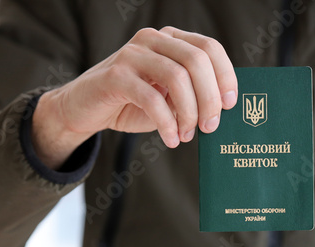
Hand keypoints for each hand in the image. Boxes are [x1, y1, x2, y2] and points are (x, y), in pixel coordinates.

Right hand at [33, 26, 237, 168]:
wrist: (84, 109)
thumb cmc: (131, 104)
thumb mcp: (167, 98)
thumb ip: (190, 97)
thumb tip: (220, 112)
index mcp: (169, 40)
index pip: (208, 47)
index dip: (225, 75)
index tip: (229, 104)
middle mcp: (152, 40)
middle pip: (196, 60)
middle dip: (209, 98)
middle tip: (210, 126)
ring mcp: (132, 55)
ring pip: (177, 77)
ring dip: (189, 112)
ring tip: (188, 135)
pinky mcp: (115, 76)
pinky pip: (151, 98)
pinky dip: (166, 123)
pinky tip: (170, 139)